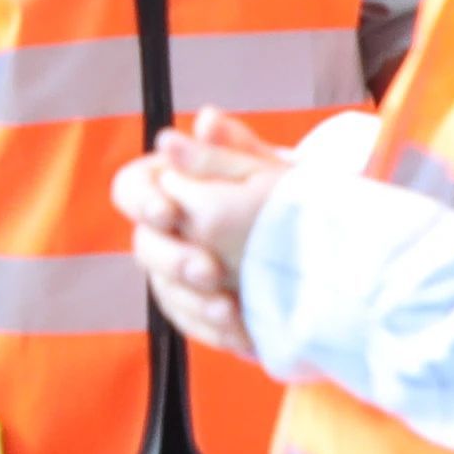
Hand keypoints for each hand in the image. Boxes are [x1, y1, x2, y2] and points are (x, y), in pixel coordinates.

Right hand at [113, 111, 301, 361]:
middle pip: (144, 247)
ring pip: (166, 292)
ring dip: (195, 304)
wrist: (322, 245)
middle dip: (174, 261)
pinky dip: (215, 332)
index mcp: (170, 185)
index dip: (142, 200)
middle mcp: (166, 231)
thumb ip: (232, 149)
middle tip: (209, 270)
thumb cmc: (284, 196)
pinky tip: (241, 333)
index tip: (169, 211)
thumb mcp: (263, 169)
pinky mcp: (197, 310)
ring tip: (229, 311)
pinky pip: (192, 326)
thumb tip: (204, 120)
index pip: (130, 188)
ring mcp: (178, 274)